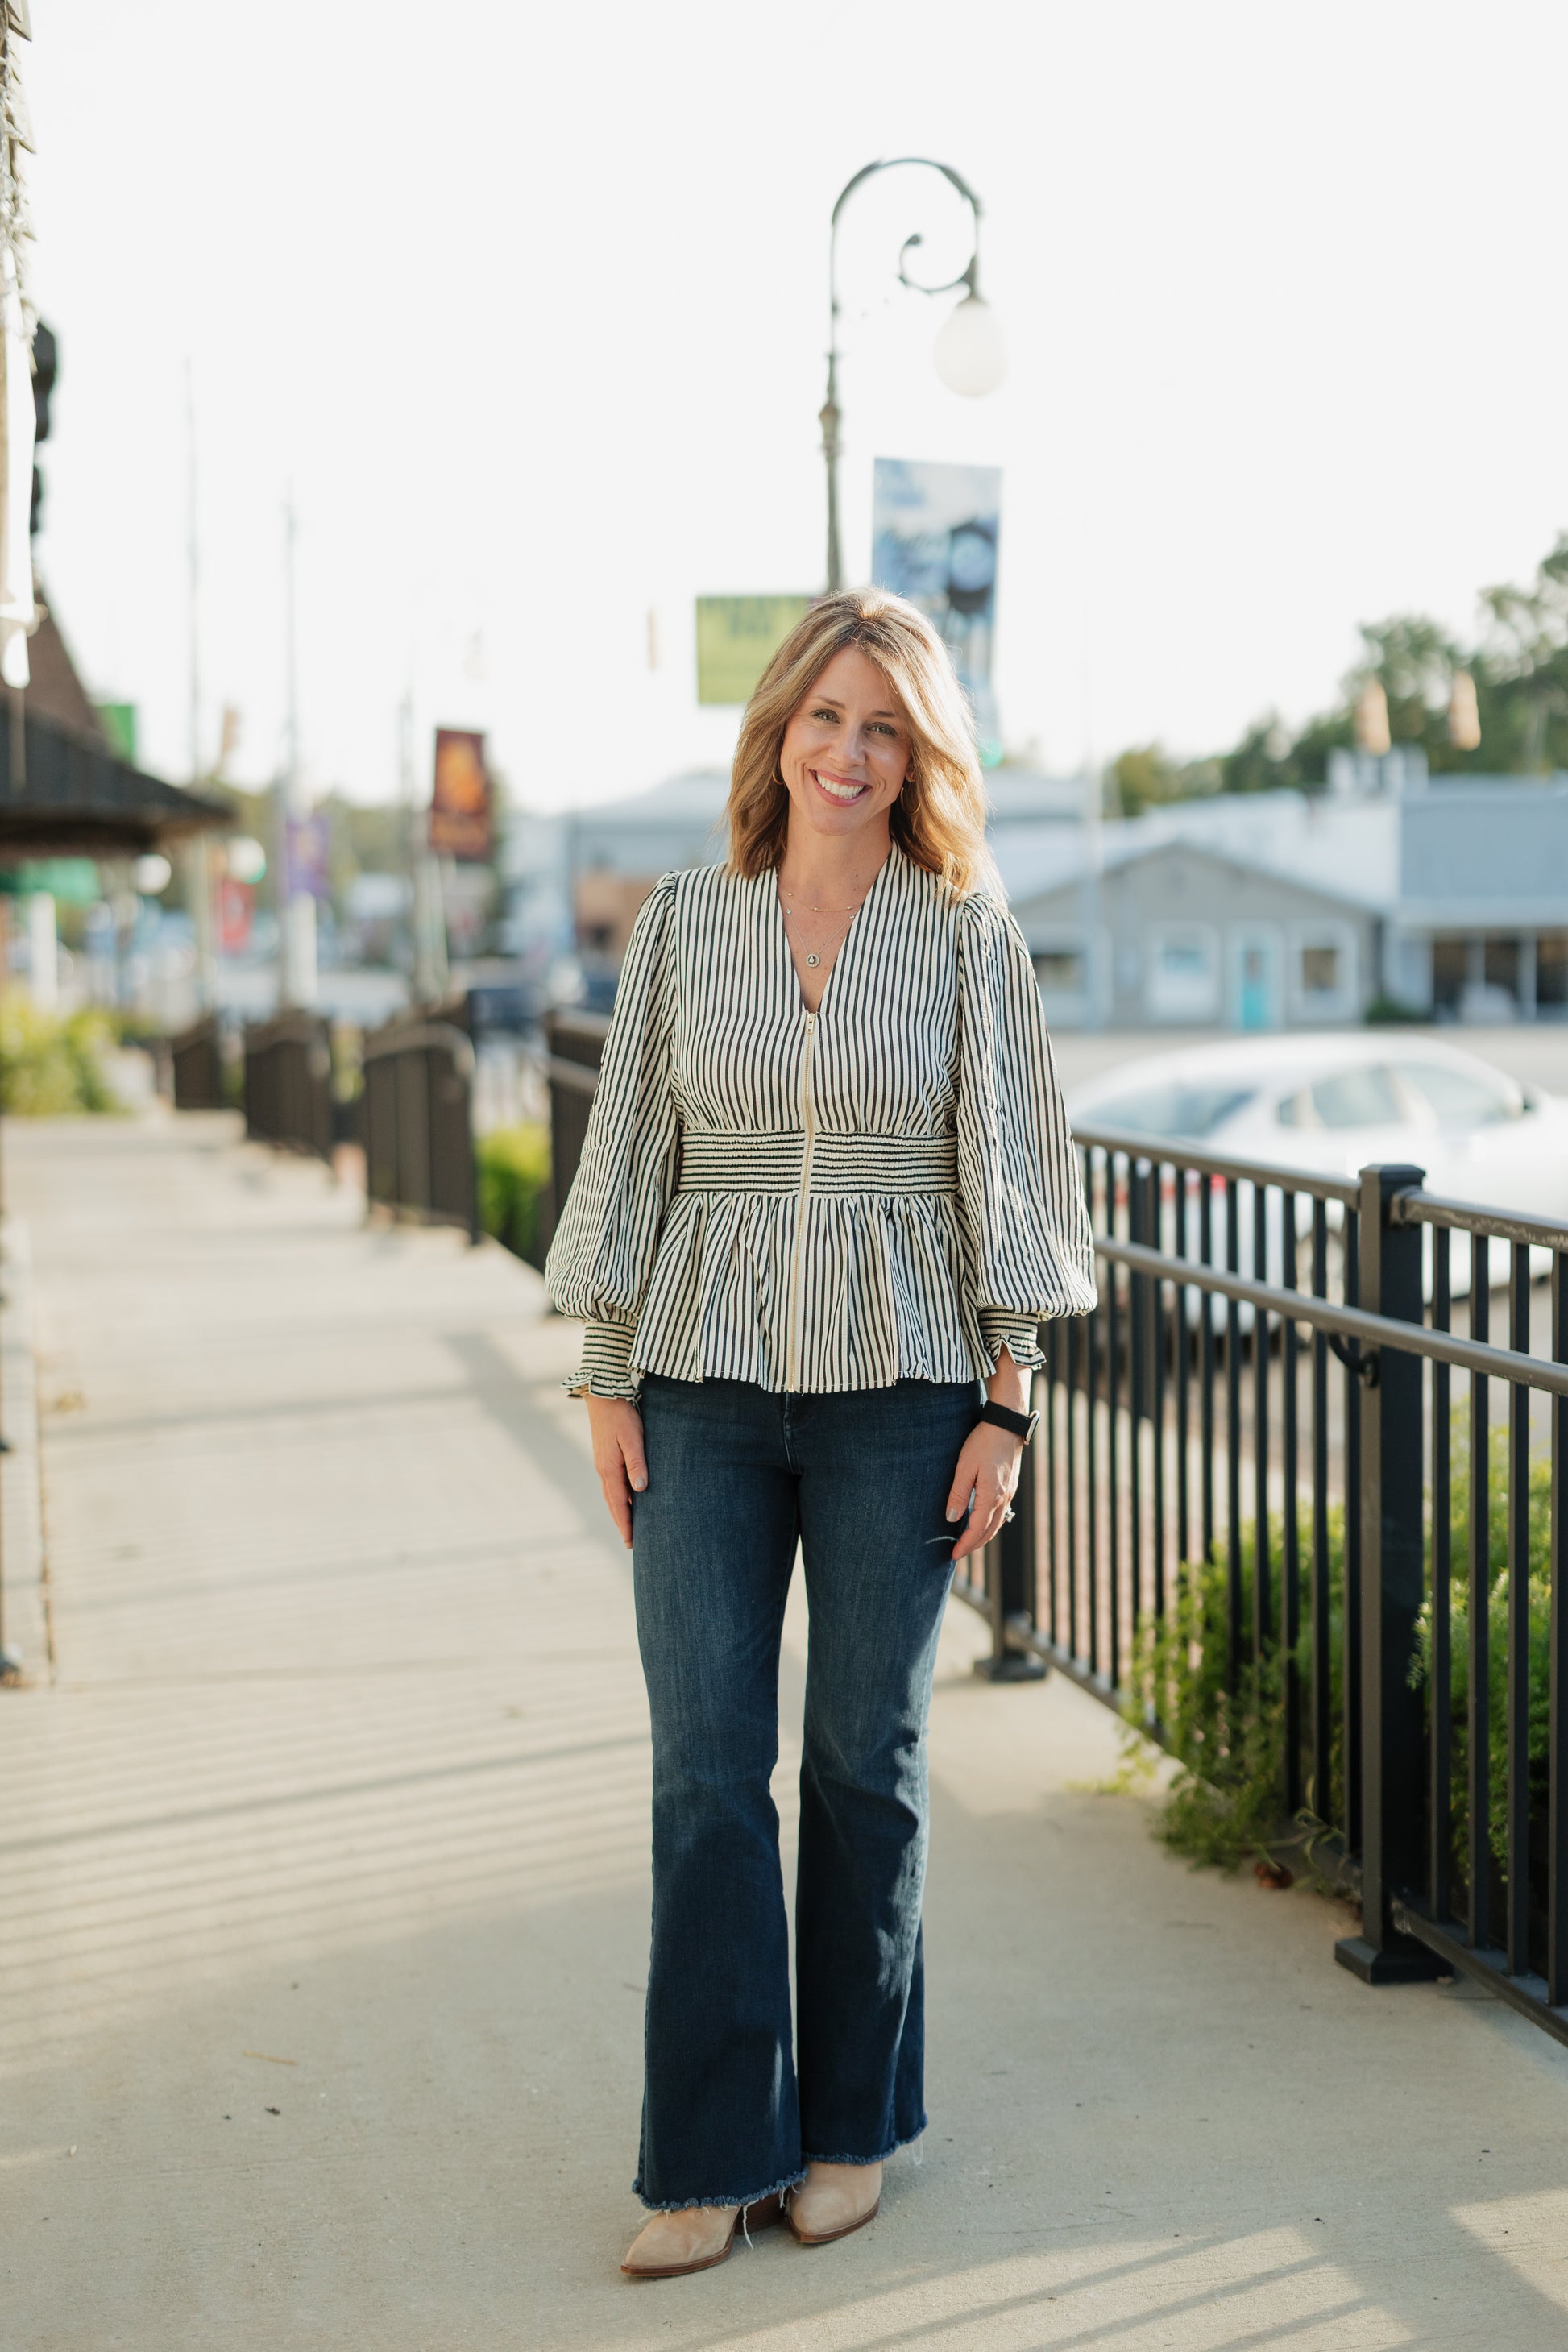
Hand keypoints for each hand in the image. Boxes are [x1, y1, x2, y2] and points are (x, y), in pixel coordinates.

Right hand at [584, 1395, 646, 1548]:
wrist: (603, 1395)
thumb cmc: (621, 1415)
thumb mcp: (632, 1438)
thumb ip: (637, 1462)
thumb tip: (640, 1489)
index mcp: (609, 1469)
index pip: (618, 1504)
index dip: (625, 1524)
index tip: (631, 1542)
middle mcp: (603, 1470)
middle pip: (613, 1504)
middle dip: (622, 1523)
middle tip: (630, 1543)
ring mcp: (603, 1464)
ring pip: (611, 1495)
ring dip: (620, 1512)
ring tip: (628, 1527)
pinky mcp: (605, 1457)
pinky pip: (612, 1484)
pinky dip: (619, 1498)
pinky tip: (627, 1499)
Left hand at [946, 1420, 1022, 1565]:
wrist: (1007, 1425)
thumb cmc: (983, 1442)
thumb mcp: (964, 1466)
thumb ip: (958, 1494)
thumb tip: (951, 1518)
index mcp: (991, 1496)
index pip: (977, 1529)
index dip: (965, 1544)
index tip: (954, 1555)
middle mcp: (1003, 1498)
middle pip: (989, 1531)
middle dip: (974, 1545)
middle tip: (958, 1554)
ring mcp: (1009, 1493)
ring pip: (997, 1523)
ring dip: (983, 1537)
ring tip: (969, 1543)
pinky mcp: (1010, 1486)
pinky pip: (1001, 1513)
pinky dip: (990, 1524)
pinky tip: (982, 1522)